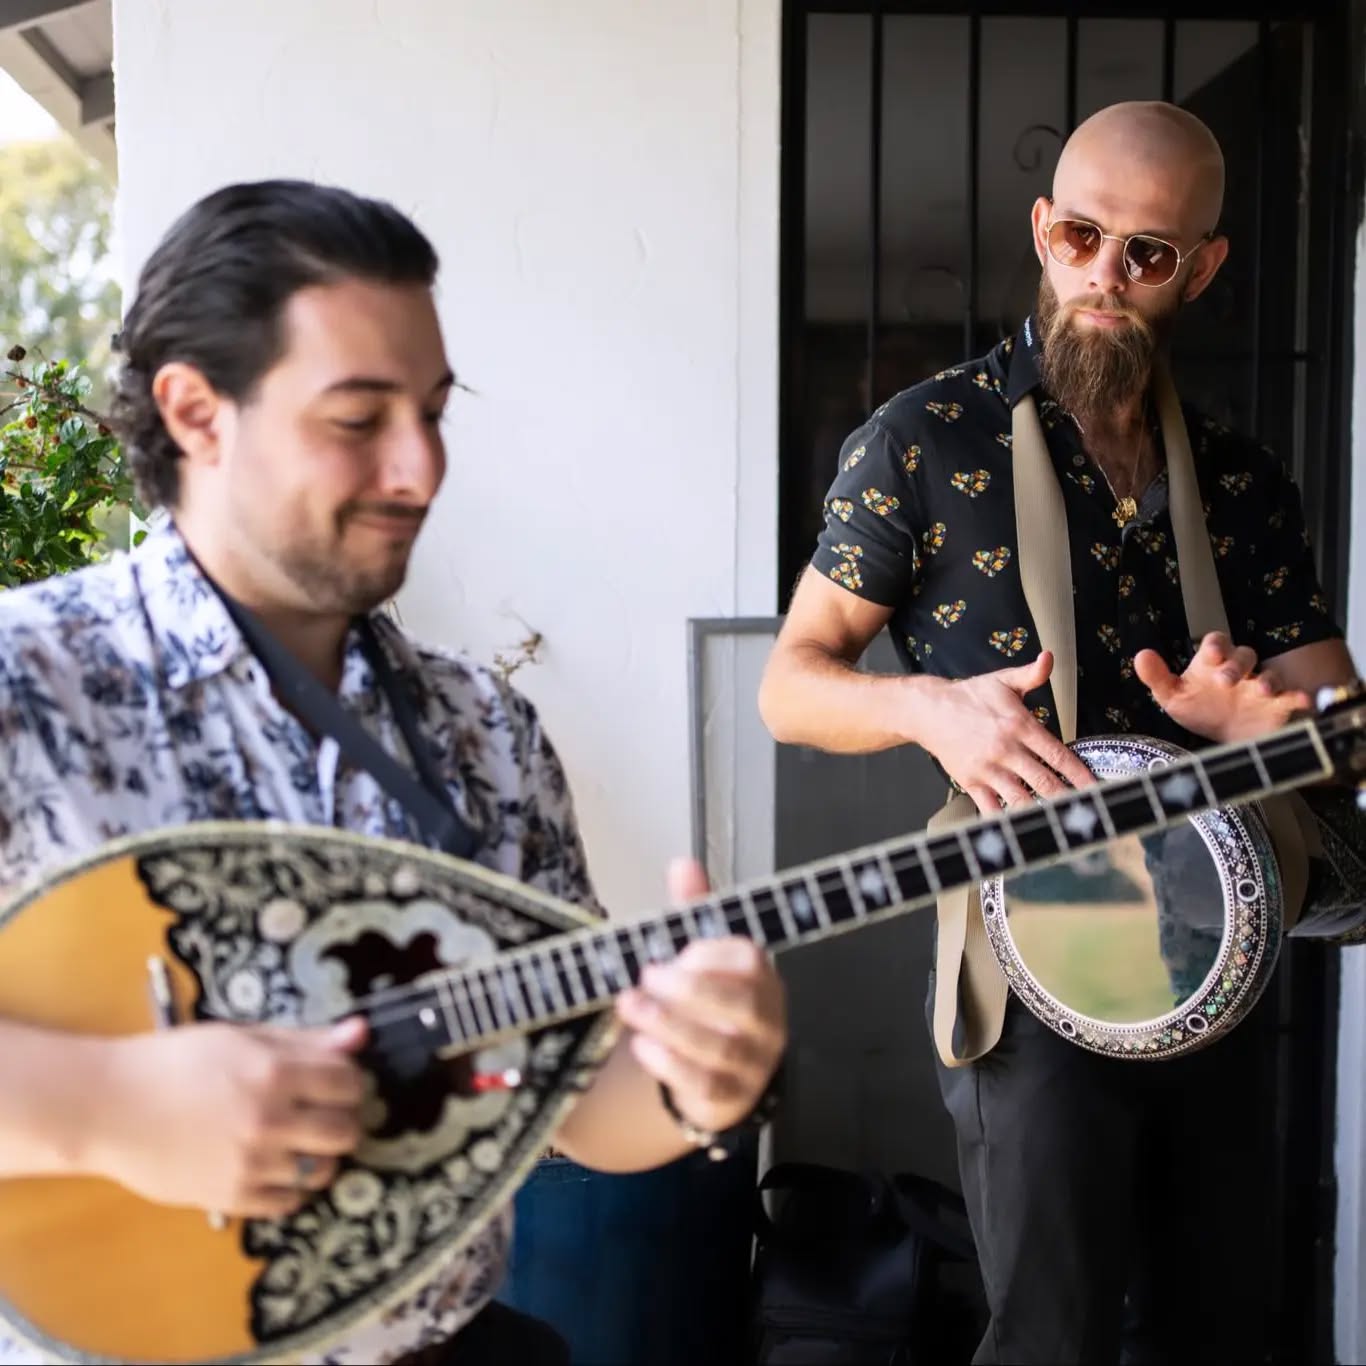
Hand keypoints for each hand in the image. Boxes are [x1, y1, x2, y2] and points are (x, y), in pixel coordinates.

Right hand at [92, 1018, 368, 1218]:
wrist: (111, 1107)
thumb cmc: (176, 1062)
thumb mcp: (242, 1037)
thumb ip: (306, 1040)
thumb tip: (361, 1033)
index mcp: (276, 1072)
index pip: (349, 1082)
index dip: (349, 1080)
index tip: (335, 1081)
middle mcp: (270, 1120)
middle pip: (345, 1130)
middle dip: (342, 1119)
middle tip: (321, 1113)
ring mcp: (252, 1164)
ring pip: (324, 1170)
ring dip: (321, 1156)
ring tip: (300, 1142)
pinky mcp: (231, 1198)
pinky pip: (289, 1202)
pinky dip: (291, 1187)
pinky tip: (275, 1168)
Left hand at [615, 858, 786, 1135]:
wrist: (723, 1074)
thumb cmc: (712, 1003)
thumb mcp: (703, 954)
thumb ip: (695, 912)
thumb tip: (683, 864)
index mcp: (763, 979)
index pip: (751, 962)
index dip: (711, 955)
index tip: (676, 952)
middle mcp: (767, 1021)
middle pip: (740, 1006)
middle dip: (688, 989)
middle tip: (646, 976)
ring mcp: (752, 1063)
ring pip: (719, 1047)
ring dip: (669, 1024)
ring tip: (629, 1005)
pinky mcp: (729, 1098)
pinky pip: (704, 1084)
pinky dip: (669, 1064)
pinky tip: (641, 1045)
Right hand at [918, 651, 1094, 812]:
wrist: (928, 710)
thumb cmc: (967, 697)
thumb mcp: (1002, 681)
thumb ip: (1031, 675)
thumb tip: (1049, 659)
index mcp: (1019, 726)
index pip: (1057, 754)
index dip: (1079, 774)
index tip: (1094, 787)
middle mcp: (1005, 750)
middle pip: (1044, 782)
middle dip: (1067, 799)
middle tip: (1085, 812)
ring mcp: (987, 769)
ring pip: (1020, 799)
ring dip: (1040, 811)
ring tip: (1058, 822)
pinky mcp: (971, 782)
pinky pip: (991, 809)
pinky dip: (1006, 821)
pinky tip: (1021, 828)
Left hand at [1135, 632, 1311, 743]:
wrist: (1226, 740)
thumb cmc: (1200, 709)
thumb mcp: (1174, 696)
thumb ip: (1157, 677)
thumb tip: (1141, 655)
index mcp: (1214, 664)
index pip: (1217, 643)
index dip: (1215, 645)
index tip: (1209, 654)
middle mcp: (1241, 671)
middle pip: (1244, 655)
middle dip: (1236, 664)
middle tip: (1225, 681)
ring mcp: (1262, 688)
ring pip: (1270, 675)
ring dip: (1268, 680)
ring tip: (1263, 691)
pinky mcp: (1280, 707)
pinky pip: (1294, 698)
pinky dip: (1299, 698)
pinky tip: (1301, 701)